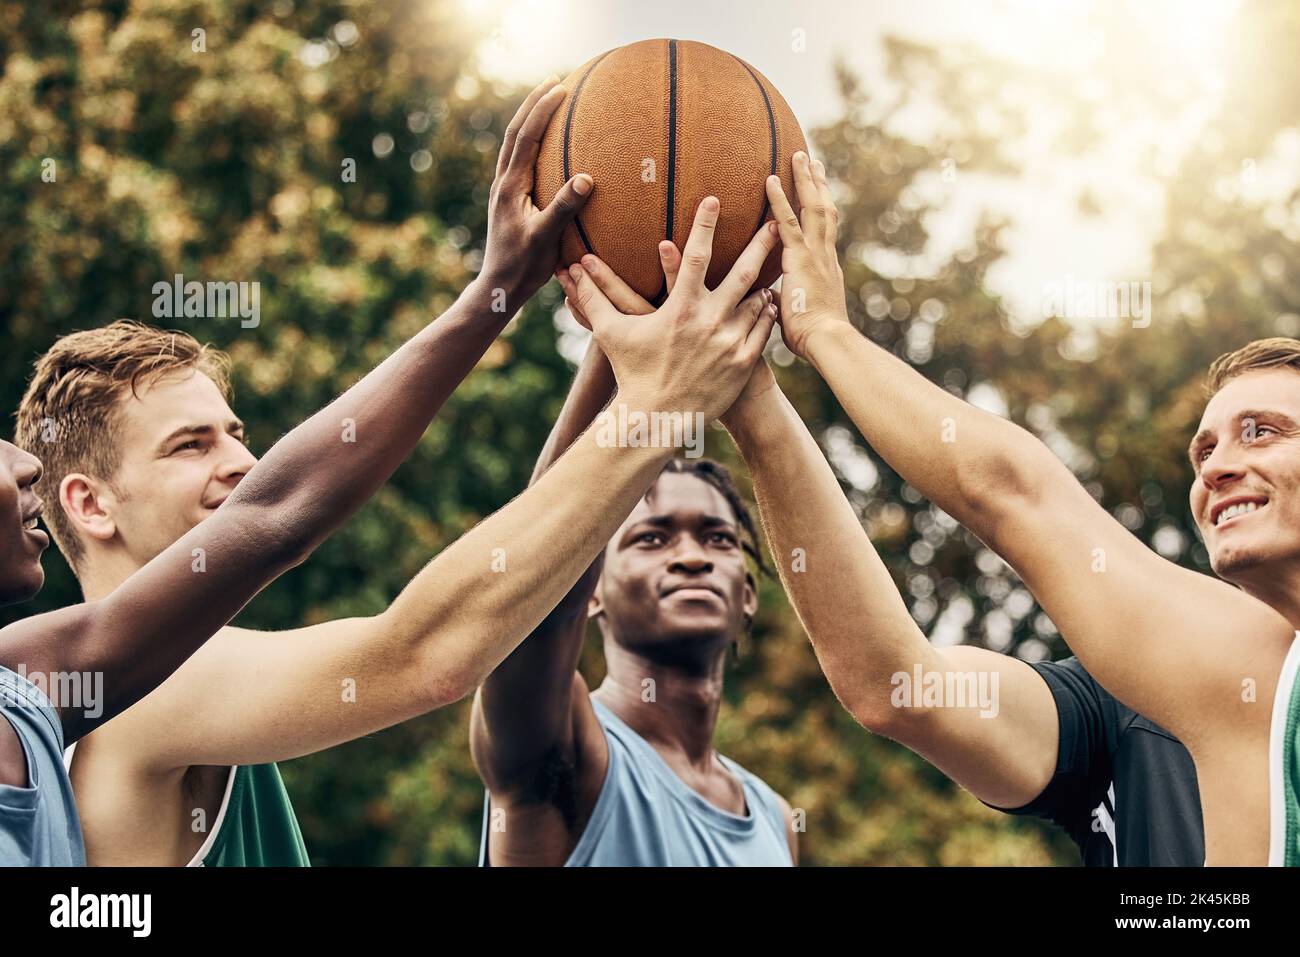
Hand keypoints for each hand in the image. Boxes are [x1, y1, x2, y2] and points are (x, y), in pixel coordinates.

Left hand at [477, 78, 593, 305]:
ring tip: (548, 102)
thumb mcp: (545, 238)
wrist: (499, 288)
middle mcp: (503, 183)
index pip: (525, 137)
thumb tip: (587, 177)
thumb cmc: (523, 267)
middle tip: (554, 80)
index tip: (561, 88)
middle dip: (533, 104)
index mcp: (510, 187)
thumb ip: (564, 207)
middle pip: (515, 132)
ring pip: (515, 144)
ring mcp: (504, 191)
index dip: (542, 110)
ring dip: (530, 119)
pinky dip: (532, 142)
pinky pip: (519, 160)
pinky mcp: (510, 201)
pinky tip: (545, 144)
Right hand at [565, 197, 777, 421]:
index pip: (695, 255)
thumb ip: (592, 298)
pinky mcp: (744, 362)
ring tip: (776, 266)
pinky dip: (766, 314)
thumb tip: (566, 271)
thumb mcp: (611, 333)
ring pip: (756, 302)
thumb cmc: (632, 373)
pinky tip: (768, 303)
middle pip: (743, 273)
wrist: (658, 420)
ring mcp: (730, 342)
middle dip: (761, 245)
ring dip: (764, 283)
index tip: (715, 199)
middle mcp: (710, 321)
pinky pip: (762, 329)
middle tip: (775, 224)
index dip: (705, 224)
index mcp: (679, 308)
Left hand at [765, 151, 849, 359]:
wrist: (827, 341)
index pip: (823, 231)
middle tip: (812, 161)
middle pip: (823, 210)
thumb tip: (771, 298)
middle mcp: (825, 255)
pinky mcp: (801, 258)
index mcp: (826, 268)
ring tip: (797, 154)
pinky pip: (788, 222)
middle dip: (817, 184)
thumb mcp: (795, 315)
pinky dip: (779, 200)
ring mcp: (815, 254)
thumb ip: (783, 300)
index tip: (818, 191)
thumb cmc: (813, 338)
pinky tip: (771, 180)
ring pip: (811, 207)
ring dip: (803, 180)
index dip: (820, 209)